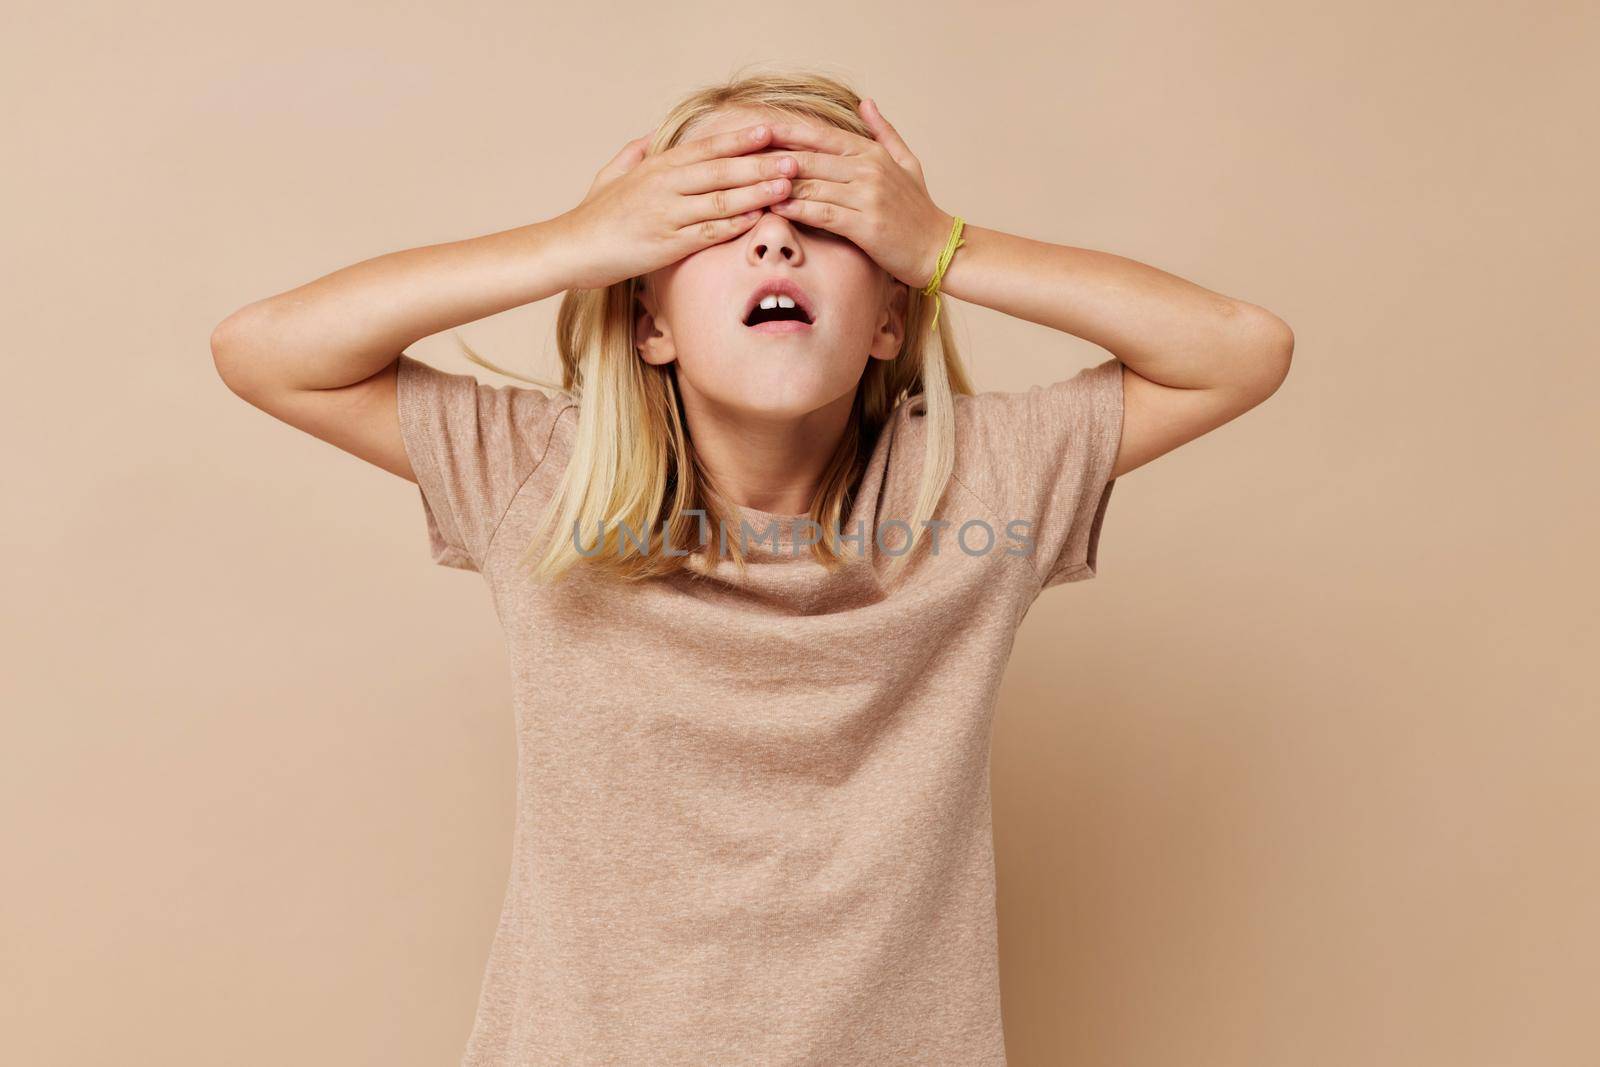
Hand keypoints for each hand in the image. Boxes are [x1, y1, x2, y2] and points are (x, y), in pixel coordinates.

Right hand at [552, 123, 798, 289]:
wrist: (571, 247)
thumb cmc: (594, 213)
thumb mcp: (612, 173)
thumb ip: (636, 152)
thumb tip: (655, 134)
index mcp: (656, 166)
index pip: (706, 147)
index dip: (740, 139)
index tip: (770, 130)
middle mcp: (664, 186)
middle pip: (721, 170)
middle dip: (761, 163)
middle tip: (794, 158)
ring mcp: (666, 215)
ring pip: (720, 200)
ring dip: (757, 192)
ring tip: (788, 186)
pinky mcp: (666, 245)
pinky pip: (708, 232)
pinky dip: (735, 224)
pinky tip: (759, 219)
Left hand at [764, 99, 955, 290]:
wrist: (939, 248)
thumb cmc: (919, 210)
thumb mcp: (907, 163)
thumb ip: (884, 132)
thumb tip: (866, 102)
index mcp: (872, 153)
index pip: (820, 135)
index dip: (786, 131)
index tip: (757, 129)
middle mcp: (868, 169)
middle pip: (809, 157)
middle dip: (772, 156)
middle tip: (740, 156)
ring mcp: (867, 196)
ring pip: (812, 184)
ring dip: (778, 184)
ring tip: (748, 183)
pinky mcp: (866, 225)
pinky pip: (822, 212)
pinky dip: (796, 209)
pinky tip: (775, 208)